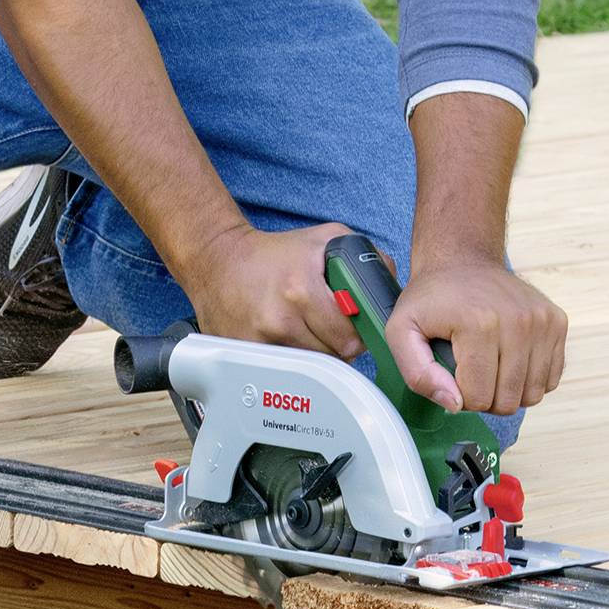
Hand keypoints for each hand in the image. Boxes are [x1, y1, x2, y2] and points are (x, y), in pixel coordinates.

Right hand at [174, 222, 366, 358]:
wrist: (218, 261)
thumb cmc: (274, 253)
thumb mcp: (324, 239)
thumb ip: (365, 256)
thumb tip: (390, 283)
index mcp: (302, 289)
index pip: (349, 338)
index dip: (357, 335)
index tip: (354, 327)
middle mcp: (280, 317)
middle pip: (332, 357)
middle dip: (339, 346)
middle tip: (332, 329)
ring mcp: (261, 339)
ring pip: (311, 368)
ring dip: (317, 355)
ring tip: (309, 332)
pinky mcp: (246, 352)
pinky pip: (284, 369)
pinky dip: (291, 359)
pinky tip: (287, 338)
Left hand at [384, 259, 566, 416]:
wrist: (462, 260)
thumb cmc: (431, 298)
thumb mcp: (401, 331)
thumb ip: (418, 374)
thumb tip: (455, 405)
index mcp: (479, 324)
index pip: (478, 398)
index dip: (459, 395)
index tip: (451, 372)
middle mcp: (519, 322)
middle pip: (508, 401)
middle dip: (485, 397)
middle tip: (469, 372)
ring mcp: (543, 321)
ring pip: (533, 395)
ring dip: (509, 391)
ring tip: (489, 367)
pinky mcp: (557, 322)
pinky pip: (551, 379)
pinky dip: (529, 379)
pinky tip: (509, 360)